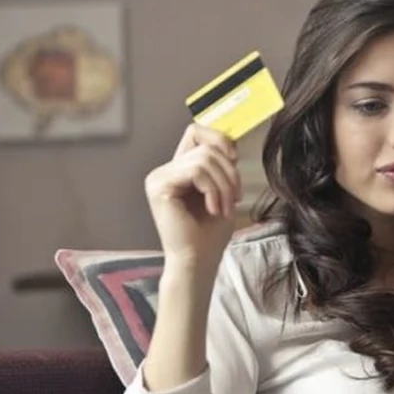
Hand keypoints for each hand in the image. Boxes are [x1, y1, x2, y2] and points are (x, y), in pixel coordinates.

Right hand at [144, 124, 241, 268]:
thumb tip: (232, 141)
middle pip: (205, 147)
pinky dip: (213, 190)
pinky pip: (196, 171)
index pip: (196, 132)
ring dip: (224, 185)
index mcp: (178, 169)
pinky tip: (213, 210)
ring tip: (224, 208)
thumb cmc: (210, 234)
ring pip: (204, 159)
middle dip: (229, 173)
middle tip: (235, 200)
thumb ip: (222, 165)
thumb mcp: (222, 191)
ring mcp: (158, 177)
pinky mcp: (159, 186)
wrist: (198, 261)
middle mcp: (164, 171)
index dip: (219, 140)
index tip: (235, 161)